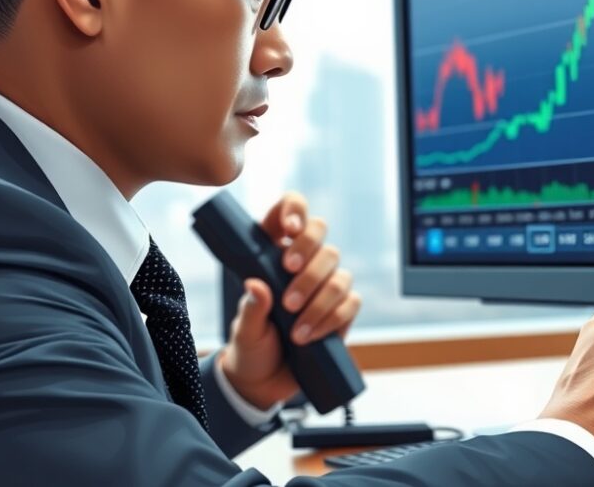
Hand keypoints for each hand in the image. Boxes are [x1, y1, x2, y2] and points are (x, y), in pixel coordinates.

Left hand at [217, 192, 361, 409]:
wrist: (264, 383)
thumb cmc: (250, 346)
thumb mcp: (243, 329)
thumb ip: (251, 308)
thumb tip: (257, 285)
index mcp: (273, 252)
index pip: (290, 212)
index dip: (294, 210)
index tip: (289, 228)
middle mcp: (303, 263)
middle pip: (320, 234)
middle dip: (307, 253)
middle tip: (287, 274)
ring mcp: (325, 285)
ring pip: (338, 271)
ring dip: (318, 297)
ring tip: (294, 327)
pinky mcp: (341, 311)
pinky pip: (350, 303)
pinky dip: (332, 319)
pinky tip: (311, 336)